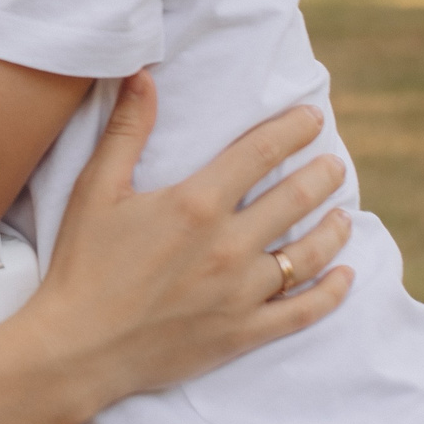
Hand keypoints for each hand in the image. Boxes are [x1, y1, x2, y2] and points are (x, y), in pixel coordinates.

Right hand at [5, 73, 354, 423]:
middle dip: (322, 175)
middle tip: (334, 164)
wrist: (77, 347)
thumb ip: (126, 131)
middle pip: (296, 199)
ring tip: (343, 214)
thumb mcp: (95, 189)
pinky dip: (331, 293)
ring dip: (333, 229)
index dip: (292, 130)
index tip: (312, 117)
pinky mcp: (243, 332)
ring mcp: (241, 292)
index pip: (262, 153)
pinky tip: (345, 276)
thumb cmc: (82, 263)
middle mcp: (228, 245)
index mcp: (196, 204)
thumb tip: (143, 76)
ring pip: (308, 254)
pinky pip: (303, 311)